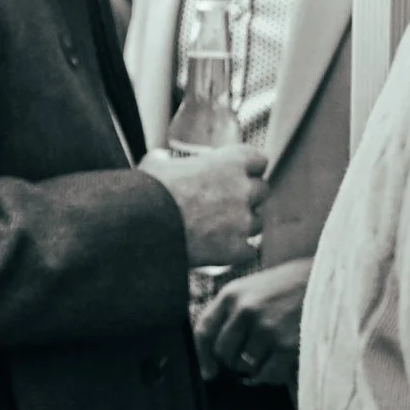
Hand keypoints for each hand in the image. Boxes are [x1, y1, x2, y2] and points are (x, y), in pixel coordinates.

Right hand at [139, 145, 266, 269]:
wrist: (146, 226)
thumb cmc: (151, 191)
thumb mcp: (155, 164)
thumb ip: (167, 160)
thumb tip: (163, 159)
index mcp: (230, 162)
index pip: (258, 160)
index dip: (248, 167)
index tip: (239, 172)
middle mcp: (244, 189)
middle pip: (262, 190)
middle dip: (248, 196)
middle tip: (227, 201)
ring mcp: (243, 221)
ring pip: (257, 221)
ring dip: (243, 224)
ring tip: (220, 228)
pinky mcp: (238, 248)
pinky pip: (249, 250)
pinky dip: (237, 250)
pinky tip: (220, 249)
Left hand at [193, 257, 311, 384]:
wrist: (331, 279)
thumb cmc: (291, 286)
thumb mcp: (254, 287)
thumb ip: (232, 311)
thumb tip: (216, 351)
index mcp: (232, 294)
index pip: (204, 330)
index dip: (203, 355)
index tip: (209, 372)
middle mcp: (245, 310)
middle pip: (224, 353)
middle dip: (234, 362)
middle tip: (251, 359)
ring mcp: (266, 328)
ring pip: (246, 366)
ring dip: (256, 368)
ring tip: (271, 356)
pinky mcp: (287, 345)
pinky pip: (269, 374)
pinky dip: (273, 375)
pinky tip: (282, 363)